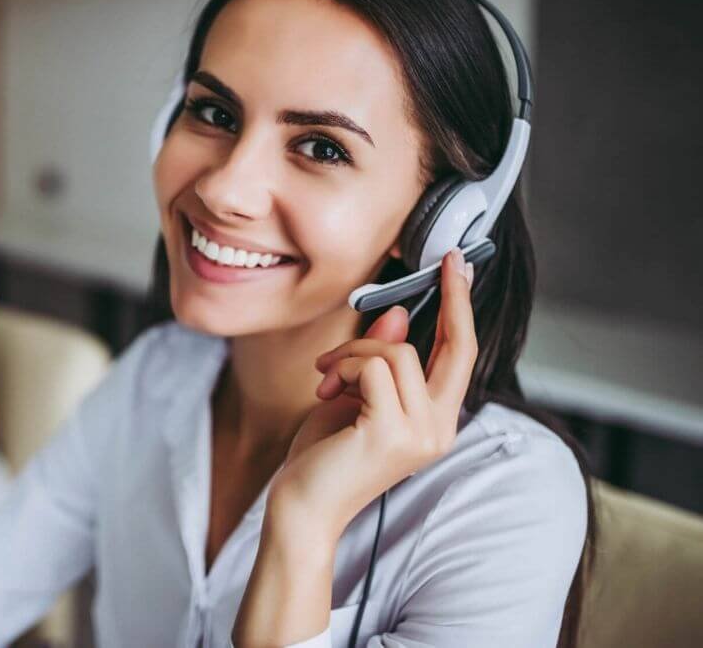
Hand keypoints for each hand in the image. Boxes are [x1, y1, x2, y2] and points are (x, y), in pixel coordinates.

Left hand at [267, 248, 476, 539]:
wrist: (301, 505)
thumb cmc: (325, 455)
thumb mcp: (354, 395)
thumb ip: (380, 361)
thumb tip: (400, 316)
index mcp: (435, 421)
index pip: (462, 358)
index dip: (463, 310)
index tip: (459, 267)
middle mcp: (439, 430)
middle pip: (458, 348)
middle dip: (454, 298)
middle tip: (445, 260)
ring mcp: (421, 434)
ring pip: (397, 352)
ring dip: (352, 354)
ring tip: (325, 376)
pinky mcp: (393, 432)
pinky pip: (372, 367)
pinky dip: (343, 367)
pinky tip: (324, 390)